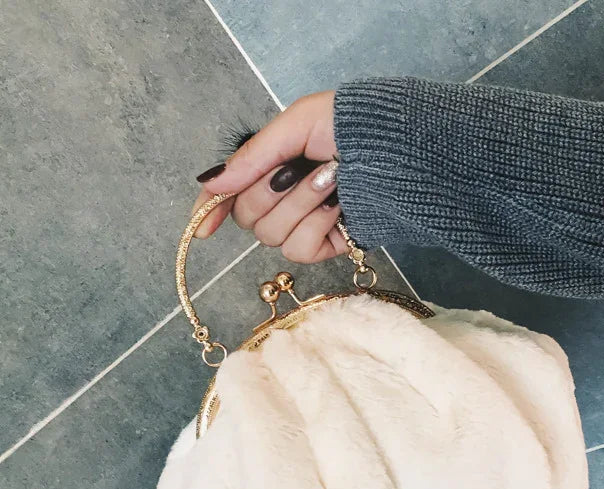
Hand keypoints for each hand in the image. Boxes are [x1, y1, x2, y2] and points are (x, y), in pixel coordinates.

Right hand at [191, 90, 348, 262]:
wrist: (399, 151)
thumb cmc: (354, 127)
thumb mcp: (297, 124)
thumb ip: (252, 156)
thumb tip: (213, 184)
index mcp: (271, 166)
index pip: (230, 195)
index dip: (211, 210)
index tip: (204, 229)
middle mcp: (282, 198)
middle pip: (246, 217)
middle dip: (268, 193)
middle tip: (296, 170)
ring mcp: (303, 224)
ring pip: (271, 235)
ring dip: (299, 204)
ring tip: (330, 180)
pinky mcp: (324, 245)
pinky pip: (299, 249)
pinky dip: (316, 224)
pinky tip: (337, 206)